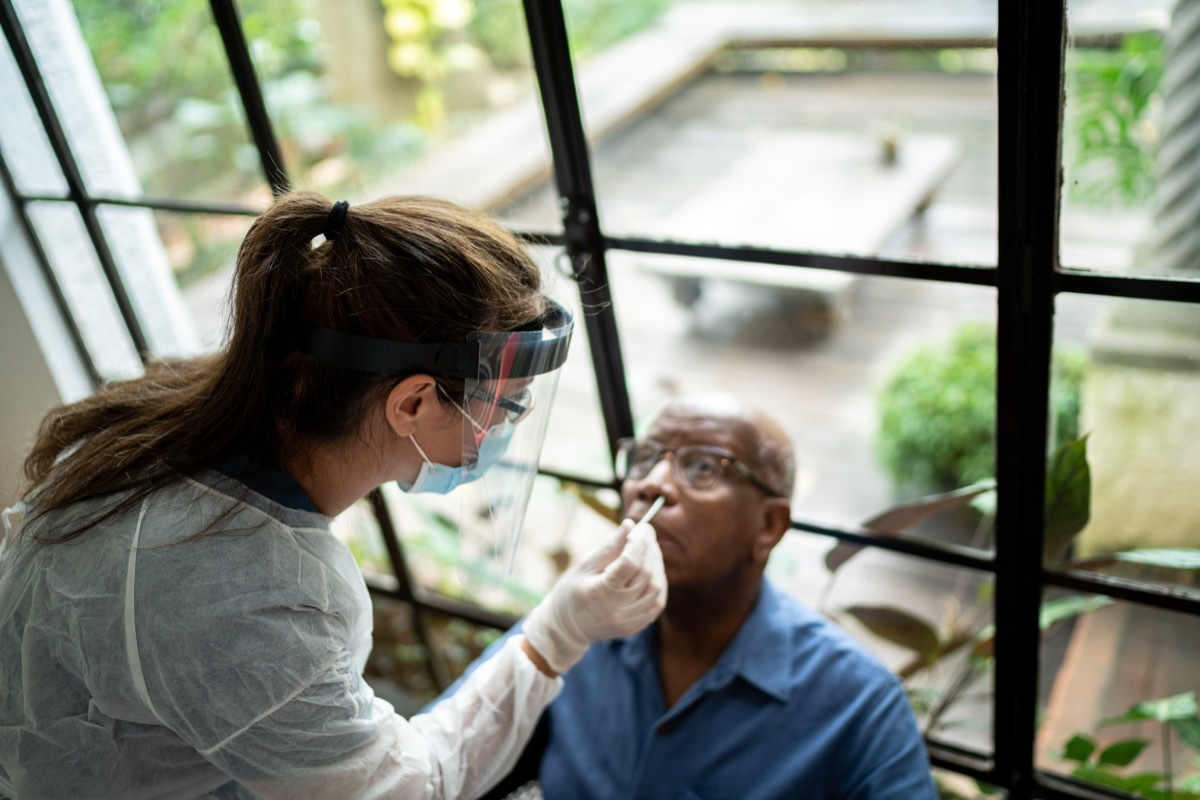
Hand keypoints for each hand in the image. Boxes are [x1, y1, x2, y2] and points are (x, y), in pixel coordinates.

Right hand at [522, 518, 666, 673]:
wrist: (567, 628)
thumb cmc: (571, 591)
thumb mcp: (585, 565)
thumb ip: (610, 547)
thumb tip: (630, 525)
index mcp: (600, 593)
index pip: (630, 564)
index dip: (639, 542)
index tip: (642, 527)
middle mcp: (617, 611)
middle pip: (646, 575)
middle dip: (650, 550)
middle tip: (646, 535)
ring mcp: (628, 622)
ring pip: (656, 590)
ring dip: (656, 566)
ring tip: (648, 550)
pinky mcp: (635, 627)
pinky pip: (657, 603)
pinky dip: (658, 583)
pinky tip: (651, 570)